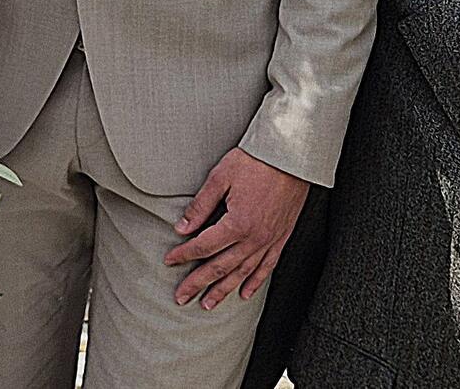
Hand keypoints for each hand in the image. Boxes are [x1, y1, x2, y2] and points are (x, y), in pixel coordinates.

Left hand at [163, 147, 309, 308]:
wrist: (290, 156)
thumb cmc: (254, 162)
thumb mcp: (220, 178)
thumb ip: (200, 206)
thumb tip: (181, 228)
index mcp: (237, 224)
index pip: (203, 246)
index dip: (184, 255)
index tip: (169, 261)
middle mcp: (254, 238)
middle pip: (221, 267)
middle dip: (198, 283)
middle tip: (181, 297)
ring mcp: (269, 240)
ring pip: (243, 273)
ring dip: (224, 290)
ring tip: (208, 304)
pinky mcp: (281, 237)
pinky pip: (267, 266)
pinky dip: (255, 282)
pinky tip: (245, 293)